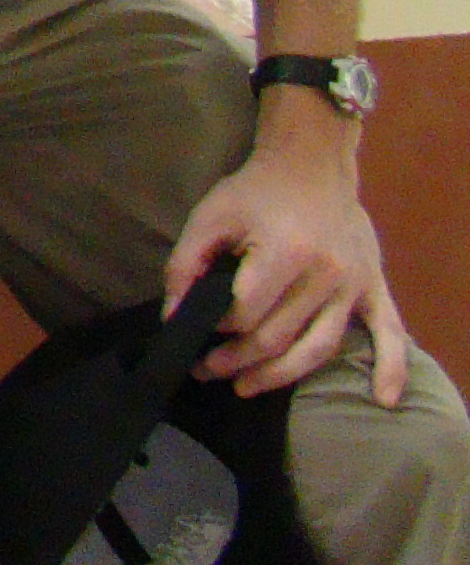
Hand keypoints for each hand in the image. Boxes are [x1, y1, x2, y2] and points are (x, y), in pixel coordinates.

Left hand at [167, 109, 408, 402]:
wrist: (311, 163)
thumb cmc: (255, 191)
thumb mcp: (209, 216)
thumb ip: (186, 265)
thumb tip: (174, 316)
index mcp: (286, 253)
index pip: (246, 312)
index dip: (216, 325)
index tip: (197, 324)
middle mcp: (326, 275)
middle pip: (277, 337)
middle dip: (235, 360)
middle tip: (207, 369)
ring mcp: (355, 285)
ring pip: (318, 349)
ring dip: (278, 375)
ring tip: (244, 386)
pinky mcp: (374, 288)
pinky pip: (390, 335)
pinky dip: (391, 370)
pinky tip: (384, 400)